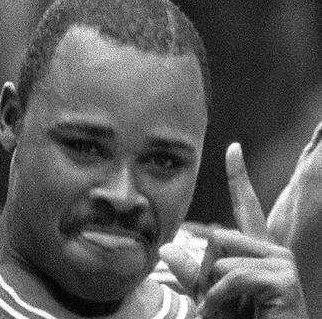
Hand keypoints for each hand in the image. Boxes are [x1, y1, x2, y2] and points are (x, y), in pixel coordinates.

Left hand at [160, 143, 306, 318]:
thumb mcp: (211, 296)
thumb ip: (192, 273)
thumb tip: (166, 248)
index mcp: (256, 250)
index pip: (246, 206)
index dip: (238, 176)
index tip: (232, 147)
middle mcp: (273, 250)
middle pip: (216, 239)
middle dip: (205, 274)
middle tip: (217, 302)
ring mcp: (282, 263)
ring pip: (221, 258)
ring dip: (212, 289)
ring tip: (225, 310)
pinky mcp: (283, 279)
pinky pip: (232, 277)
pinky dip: (218, 297)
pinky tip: (224, 312)